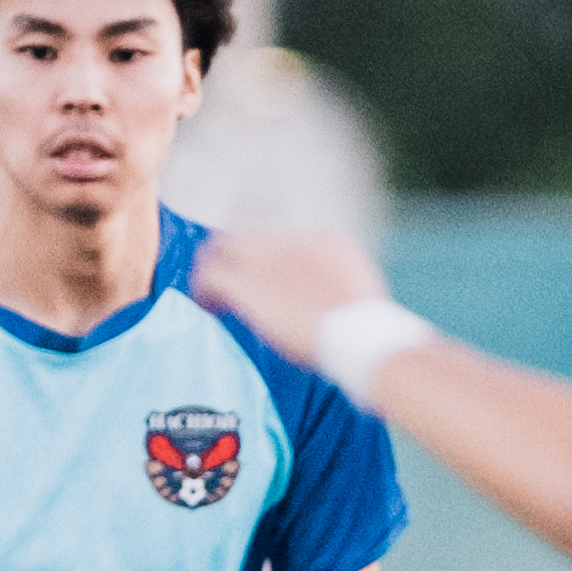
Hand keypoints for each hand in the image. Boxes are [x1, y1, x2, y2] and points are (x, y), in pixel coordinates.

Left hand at [188, 229, 389, 370]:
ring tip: (209, 292)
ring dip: (213, 267)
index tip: (264, 280)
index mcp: (326, 240)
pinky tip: (208, 306)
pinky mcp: (250, 286)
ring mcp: (270, 260)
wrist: (360, 336)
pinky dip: (204, 288)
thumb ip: (336, 285)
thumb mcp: (358, 292)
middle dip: (230, 254)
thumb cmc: (367, 328)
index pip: (282, 239)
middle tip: (223, 279)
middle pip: (246, 234)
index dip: (266, 259)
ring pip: (223, 246)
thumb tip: (326, 300)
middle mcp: (293, 241)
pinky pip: (213, 275)